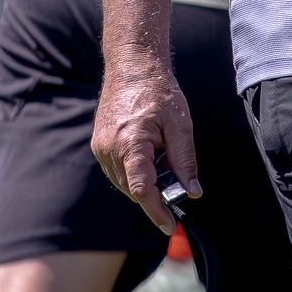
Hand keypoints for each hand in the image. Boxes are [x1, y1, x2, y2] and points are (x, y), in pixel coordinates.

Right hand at [92, 54, 201, 233]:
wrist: (132, 66)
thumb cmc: (158, 91)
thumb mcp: (180, 125)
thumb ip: (185, 161)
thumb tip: (192, 191)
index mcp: (131, 143)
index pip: (143, 190)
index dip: (158, 212)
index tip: (171, 226)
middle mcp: (110, 149)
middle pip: (134, 190)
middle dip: (156, 196)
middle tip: (177, 186)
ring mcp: (101, 148)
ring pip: (124, 183)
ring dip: (145, 184)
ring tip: (163, 160)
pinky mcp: (99, 145)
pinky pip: (117, 171)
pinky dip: (134, 173)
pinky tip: (149, 157)